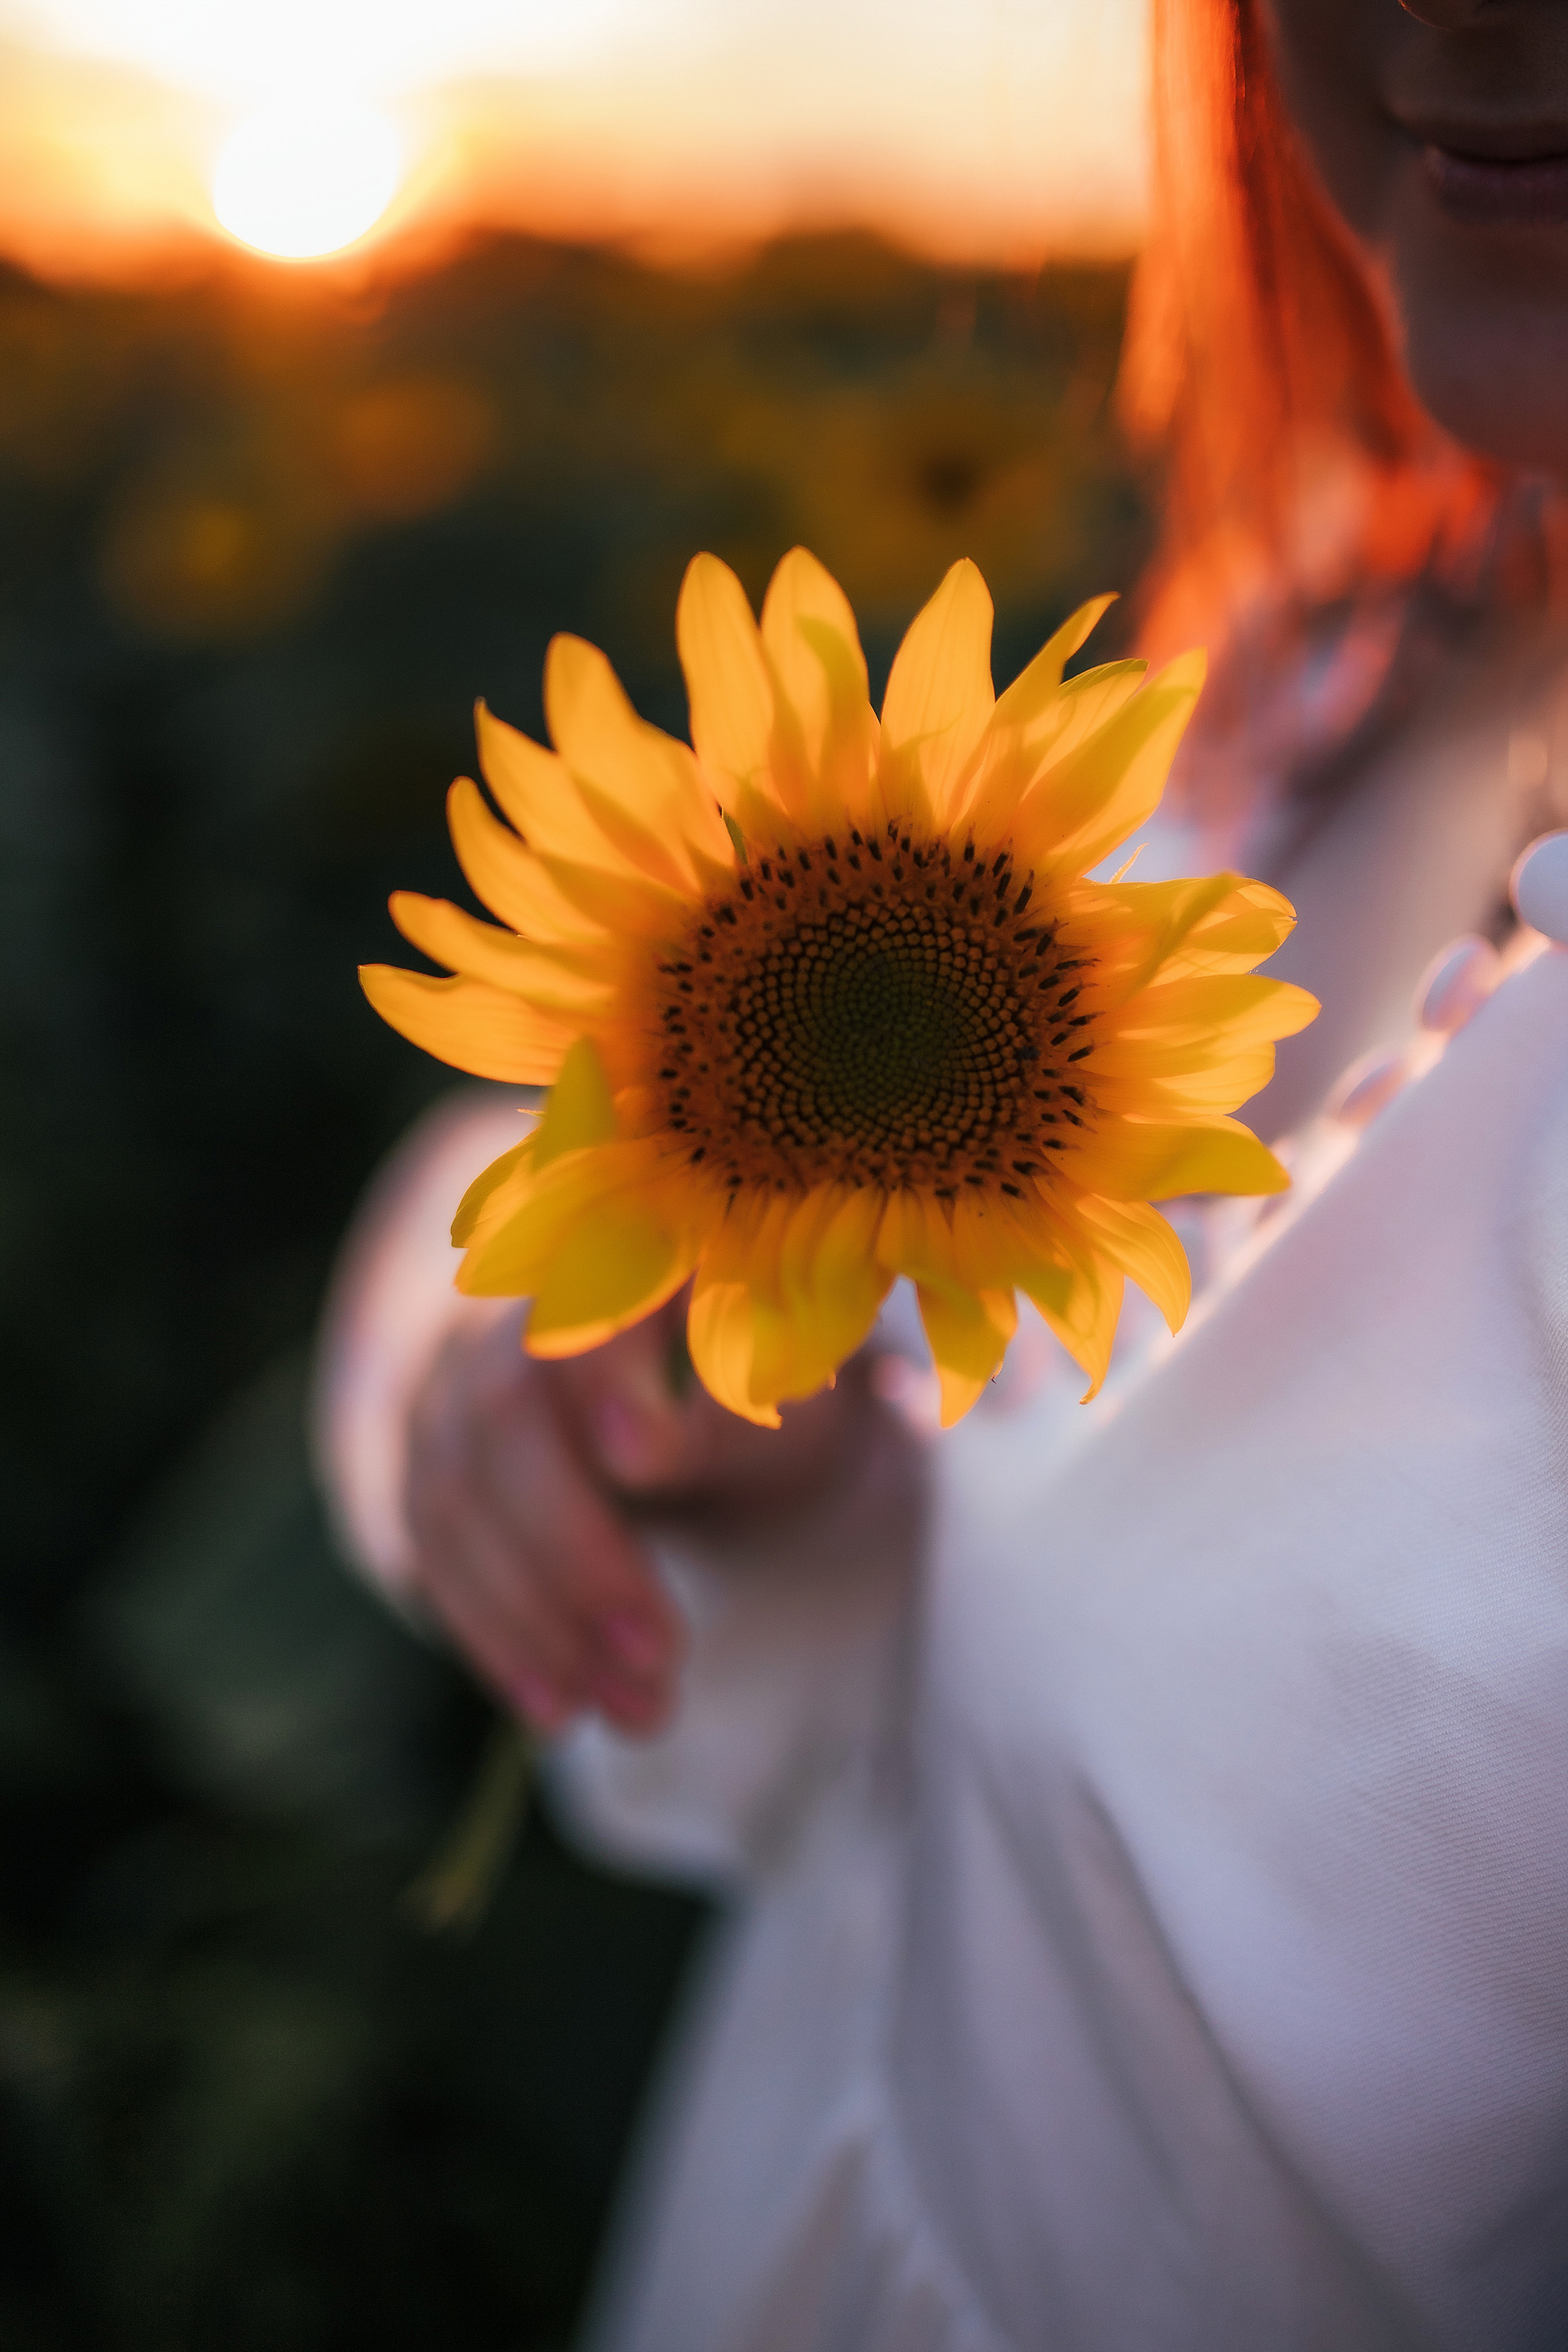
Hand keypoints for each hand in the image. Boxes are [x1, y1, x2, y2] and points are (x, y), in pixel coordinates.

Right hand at [402, 1289, 886, 1738]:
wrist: (707, 1398)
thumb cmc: (764, 1394)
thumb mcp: (789, 1404)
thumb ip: (733, 1415)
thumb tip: (646, 1449)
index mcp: (620, 1258)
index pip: (585, 1292)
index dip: (599, 1371)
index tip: (642, 1457)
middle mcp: (516, 1304)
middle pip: (502, 1411)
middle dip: (575, 1547)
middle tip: (662, 1654)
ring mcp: (455, 1378)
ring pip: (454, 1489)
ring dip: (539, 1615)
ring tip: (638, 1708)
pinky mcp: (428, 1458)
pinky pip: (428, 1547)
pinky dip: (494, 1633)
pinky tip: (560, 1709)